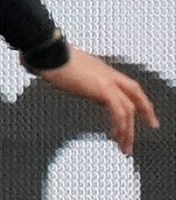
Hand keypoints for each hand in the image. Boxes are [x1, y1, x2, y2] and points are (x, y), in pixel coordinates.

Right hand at [42, 46, 159, 155]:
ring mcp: (107, 81)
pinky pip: (118, 111)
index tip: (141, 110)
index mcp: (101, 70)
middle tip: (152, 125)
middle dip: (146, 111)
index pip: (126, 85)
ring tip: (125, 146)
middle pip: (135, 94)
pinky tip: (115, 137)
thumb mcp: (63, 68)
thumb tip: (58, 76)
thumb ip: (67, 74)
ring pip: (128, 108)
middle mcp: (108, 74)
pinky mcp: (102, 89)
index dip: (137, 97)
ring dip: (128, 129)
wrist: (47, 53)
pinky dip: (120, 125)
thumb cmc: (48, 57)